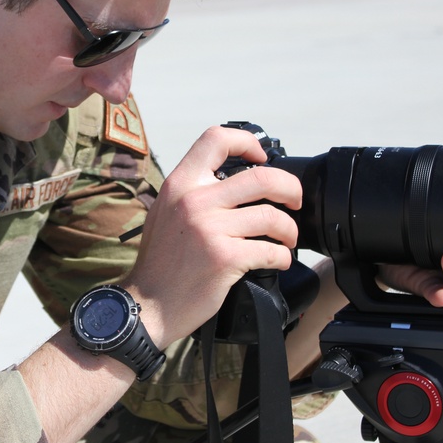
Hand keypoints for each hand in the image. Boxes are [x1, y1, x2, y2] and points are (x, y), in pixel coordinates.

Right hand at [122, 126, 301, 346]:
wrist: (148, 303)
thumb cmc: (160, 263)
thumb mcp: (166, 212)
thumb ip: (193, 192)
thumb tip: (232, 180)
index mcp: (180, 184)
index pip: (216, 139)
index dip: (247, 142)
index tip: (261, 157)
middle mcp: (194, 200)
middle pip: (262, 177)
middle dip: (290, 189)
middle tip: (294, 200)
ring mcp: (210, 228)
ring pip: (272, 216)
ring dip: (289, 230)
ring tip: (286, 239)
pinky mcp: (225, 257)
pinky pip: (270, 250)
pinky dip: (282, 256)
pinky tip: (277, 261)